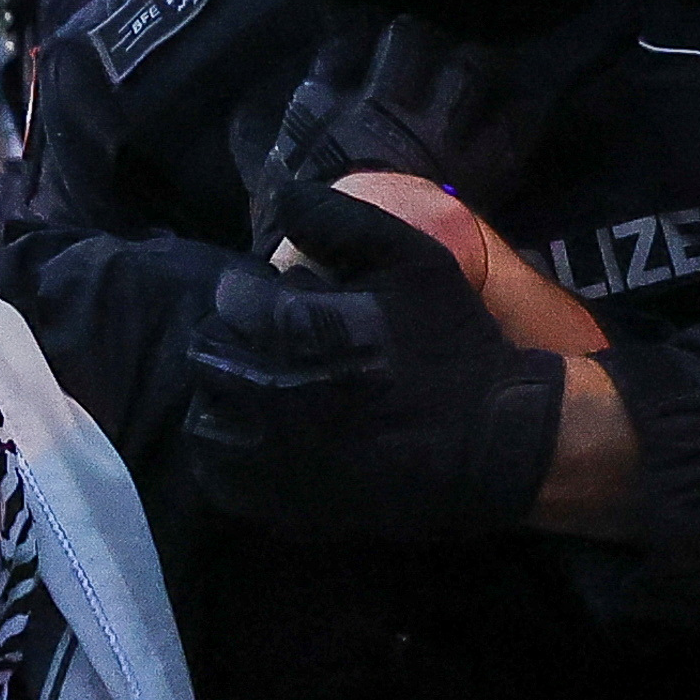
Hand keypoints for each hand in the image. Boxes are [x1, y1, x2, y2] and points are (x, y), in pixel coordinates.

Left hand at [190, 176, 588, 540]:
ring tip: (257, 395)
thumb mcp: (412, 260)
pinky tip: (259, 443)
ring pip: (206, 421)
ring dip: (221, 401)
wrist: (493, 441)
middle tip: (264, 346)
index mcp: (293, 329)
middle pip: (209, 358)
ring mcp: (274, 458)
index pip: (230, 298)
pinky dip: (228, 459)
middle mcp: (270, 395)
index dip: (250, 294)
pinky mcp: (285, 505)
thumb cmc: (452, 344)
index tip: (274, 299)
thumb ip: (341, 220)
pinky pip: (223, 481)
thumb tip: (284, 193)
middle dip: (230, 344)